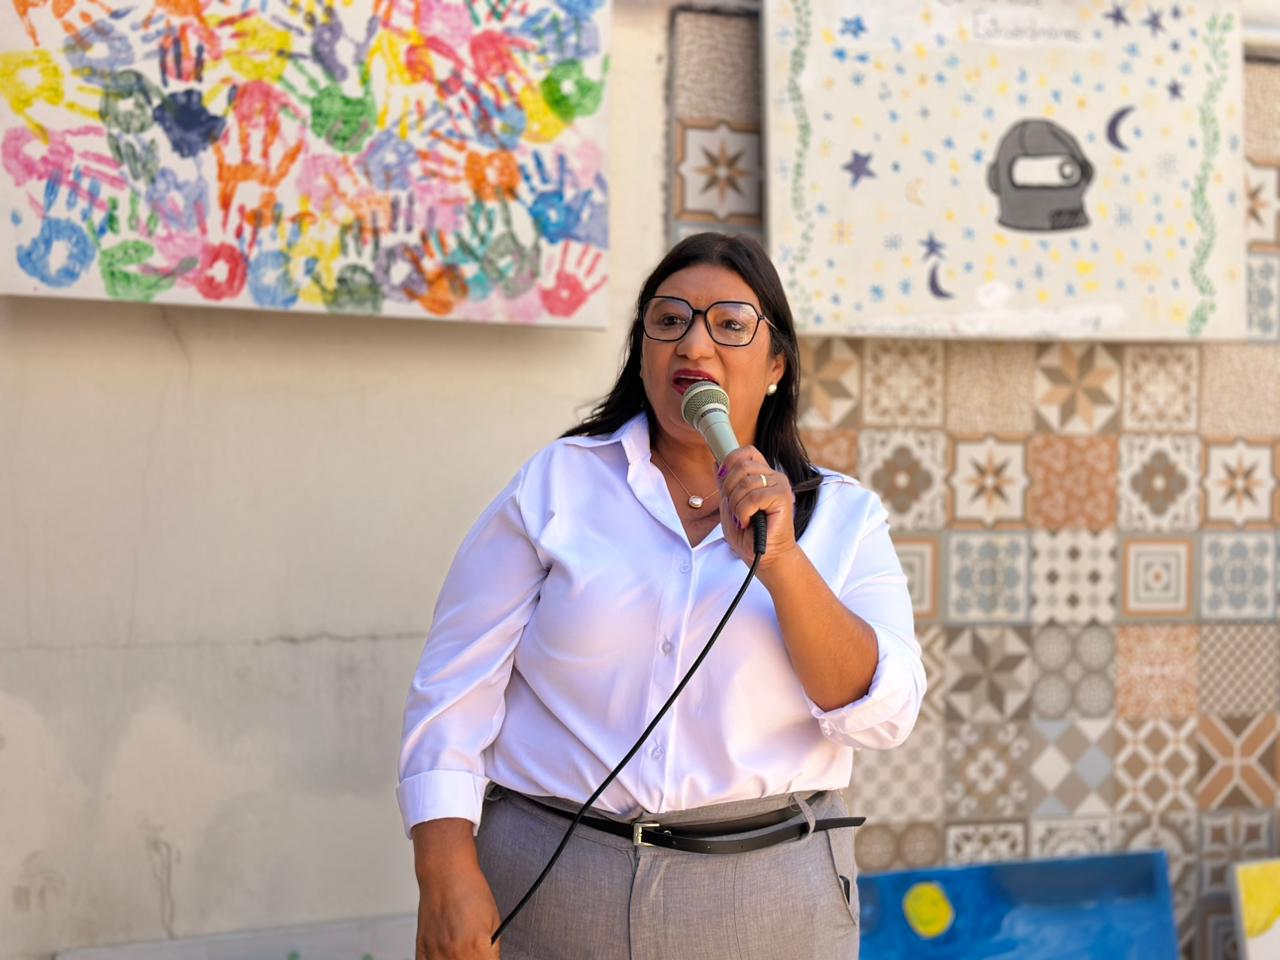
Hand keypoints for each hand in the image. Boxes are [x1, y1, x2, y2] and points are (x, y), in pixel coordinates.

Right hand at [416, 862, 501, 959]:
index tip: (490, 958)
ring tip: (462, 954)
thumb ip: (492, 948)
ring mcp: (435, 953)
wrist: (446, 874)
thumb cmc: (470, 891)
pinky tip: (445, 957)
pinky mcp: (421, 950)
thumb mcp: (494, 920)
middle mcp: (454, 953)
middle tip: (477, 953)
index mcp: (476, 947)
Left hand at [716, 446, 797, 567]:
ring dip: (737, 505)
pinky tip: (748, 521)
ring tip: (742, 518)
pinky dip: (744, 512)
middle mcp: (773, 476)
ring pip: (746, 483)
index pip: (746, 452)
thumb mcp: (730, 504)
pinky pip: (754, 497)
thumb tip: (717, 461)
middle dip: (729, 489)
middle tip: (735, 509)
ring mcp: (780, 485)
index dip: (730, 462)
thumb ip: (725, 484)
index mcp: (762, 475)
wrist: (763, 556)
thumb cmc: (748, 534)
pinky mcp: (783, 497)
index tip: (724, 483)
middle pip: (742, 465)